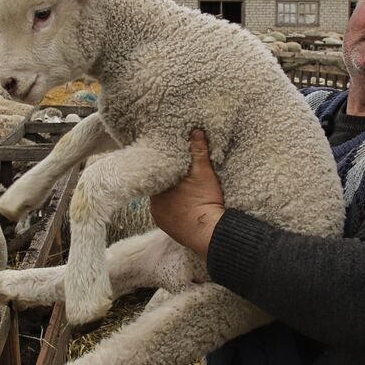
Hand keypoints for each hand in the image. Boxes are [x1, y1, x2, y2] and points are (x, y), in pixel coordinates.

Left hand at [150, 129, 224, 260]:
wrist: (211, 233)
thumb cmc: (205, 202)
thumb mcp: (204, 173)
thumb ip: (198, 151)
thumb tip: (195, 131)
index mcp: (158, 190)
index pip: (157, 174)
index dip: (166, 168)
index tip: (173, 164)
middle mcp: (154, 206)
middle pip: (160, 188)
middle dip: (169, 182)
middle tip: (181, 178)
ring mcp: (160, 219)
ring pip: (163, 202)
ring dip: (171, 197)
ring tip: (184, 192)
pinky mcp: (168, 229)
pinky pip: (168, 215)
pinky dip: (174, 209)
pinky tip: (184, 205)